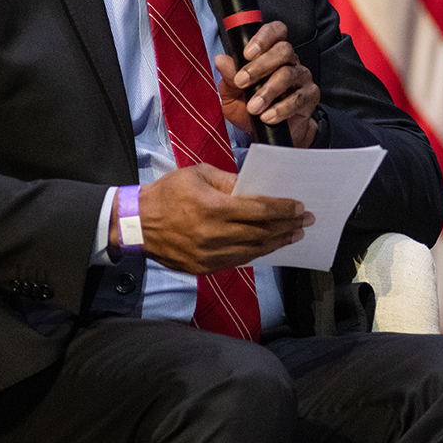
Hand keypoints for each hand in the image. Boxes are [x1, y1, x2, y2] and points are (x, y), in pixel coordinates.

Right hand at [116, 163, 314, 273]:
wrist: (136, 224)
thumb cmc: (167, 194)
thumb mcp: (198, 175)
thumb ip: (229, 181)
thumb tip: (256, 188)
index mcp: (212, 208)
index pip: (259, 211)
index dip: (283, 210)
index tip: (299, 207)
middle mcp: (213, 235)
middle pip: (262, 233)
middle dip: (288, 226)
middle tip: (306, 221)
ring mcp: (209, 255)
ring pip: (254, 250)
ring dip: (278, 242)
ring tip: (294, 234)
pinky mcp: (204, 268)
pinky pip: (239, 261)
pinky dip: (257, 253)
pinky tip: (269, 245)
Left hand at [215, 19, 320, 146]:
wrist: (269, 136)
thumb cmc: (251, 110)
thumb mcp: (233, 95)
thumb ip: (229, 78)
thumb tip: (221, 60)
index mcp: (271, 53)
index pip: (275, 32)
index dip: (264, 37)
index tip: (247, 53)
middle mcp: (290, 61)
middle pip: (283, 50)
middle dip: (260, 65)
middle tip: (242, 81)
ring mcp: (301, 78)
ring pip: (288, 74)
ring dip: (267, 91)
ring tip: (253, 107)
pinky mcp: (309, 96)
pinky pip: (298, 98)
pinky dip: (280, 109)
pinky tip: (267, 117)